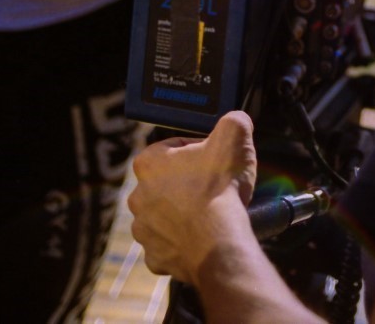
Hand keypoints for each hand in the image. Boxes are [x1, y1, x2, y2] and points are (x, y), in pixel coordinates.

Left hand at [129, 110, 258, 283]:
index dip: (197, 149)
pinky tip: (203, 235)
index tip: (213, 158)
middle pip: (167, 182)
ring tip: (211, 212)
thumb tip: (236, 119)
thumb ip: (233, 120)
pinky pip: (169, 244)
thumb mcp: (234, 137)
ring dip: (184, 212)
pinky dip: (185, 240)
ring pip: (165, 214)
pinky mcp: (155, 255)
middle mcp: (138, 196)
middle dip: (188, 182)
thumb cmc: (220, 190)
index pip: (172, 146)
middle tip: (214, 185)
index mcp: (149, 163)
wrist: (218, 242)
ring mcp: (144, 228)